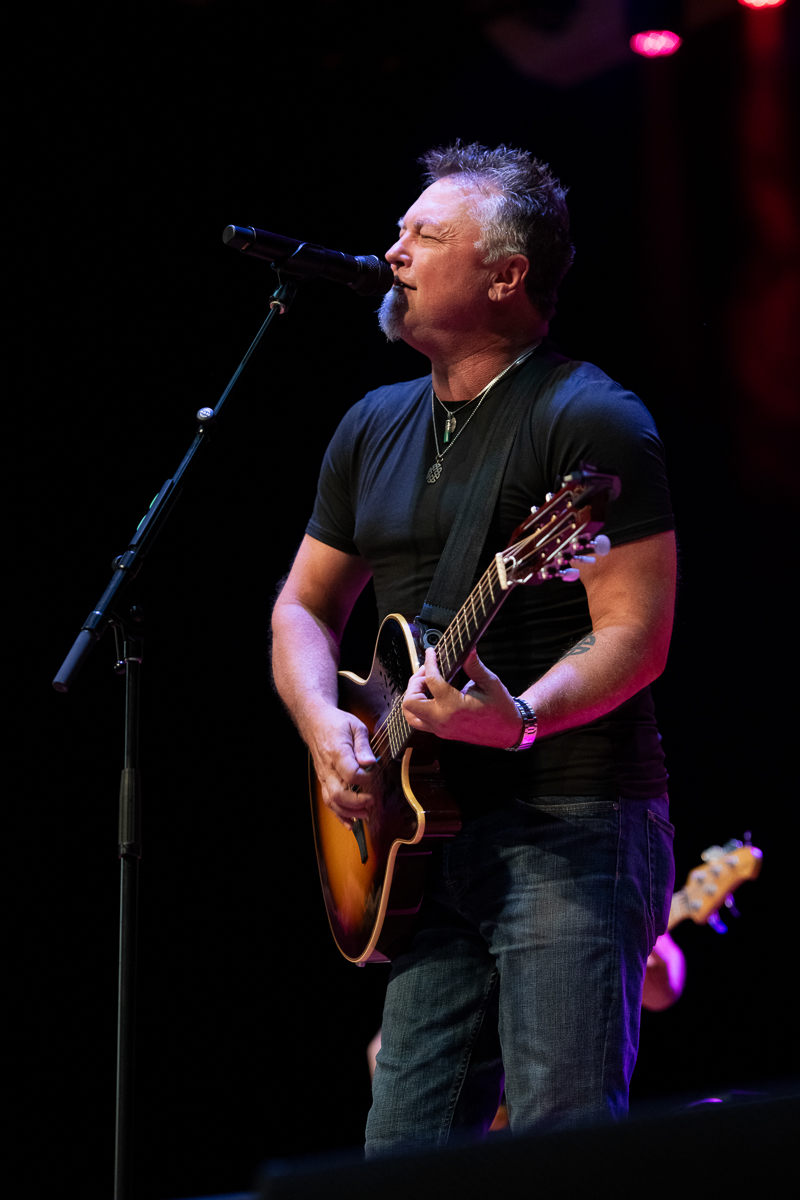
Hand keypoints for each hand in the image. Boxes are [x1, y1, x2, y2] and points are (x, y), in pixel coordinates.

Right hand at [309, 708, 377, 828]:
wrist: (315, 721)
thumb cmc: (336, 723)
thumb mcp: (355, 726)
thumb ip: (364, 746)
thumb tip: (371, 762)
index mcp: (336, 752)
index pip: (350, 773)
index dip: (365, 779)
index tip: (375, 775)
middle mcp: (328, 767)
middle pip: (338, 793)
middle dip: (357, 802)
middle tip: (372, 801)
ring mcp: (324, 776)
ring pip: (332, 801)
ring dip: (349, 811)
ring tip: (366, 814)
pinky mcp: (324, 780)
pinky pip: (328, 801)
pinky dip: (339, 815)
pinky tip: (351, 823)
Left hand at [402, 648, 522, 747]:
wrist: (508, 731)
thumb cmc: (501, 708)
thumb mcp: (489, 682)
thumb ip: (473, 666)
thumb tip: (467, 648)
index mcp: (454, 707)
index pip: (432, 681)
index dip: (429, 662)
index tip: (431, 653)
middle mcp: (443, 720)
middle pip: (410, 702)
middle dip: (415, 683)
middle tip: (426, 672)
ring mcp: (440, 729)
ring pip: (410, 715)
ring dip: (413, 697)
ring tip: (425, 685)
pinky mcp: (441, 732)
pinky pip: (420, 721)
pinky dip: (419, 707)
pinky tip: (431, 695)